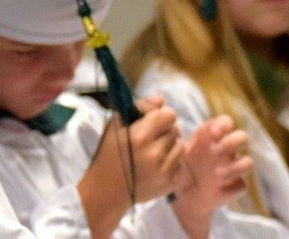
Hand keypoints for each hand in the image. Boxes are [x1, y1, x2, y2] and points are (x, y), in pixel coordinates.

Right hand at [77, 96, 183, 238]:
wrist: (107, 191)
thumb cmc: (109, 154)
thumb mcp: (115, 126)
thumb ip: (139, 108)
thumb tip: (161, 99)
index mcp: (141, 136)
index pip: (169, 114)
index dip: (160, 115)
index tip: (150, 121)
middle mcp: (155, 153)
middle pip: (176, 129)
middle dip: (165, 130)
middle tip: (151, 137)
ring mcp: (164, 170)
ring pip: (181, 146)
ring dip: (170, 145)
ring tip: (154, 151)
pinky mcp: (170, 183)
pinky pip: (180, 163)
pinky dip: (171, 162)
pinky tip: (156, 165)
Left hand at [170, 115, 252, 238]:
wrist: (182, 195)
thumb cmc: (180, 167)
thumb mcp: (177, 153)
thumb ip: (177, 143)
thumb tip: (175, 136)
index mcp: (212, 137)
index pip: (226, 121)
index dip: (224, 124)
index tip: (213, 134)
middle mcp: (225, 150)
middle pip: (243, 137)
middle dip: (234, 141)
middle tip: (217, 151)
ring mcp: (232, 168)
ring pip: (248, 162)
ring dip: (236, 167)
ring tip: (217, 174)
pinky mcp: (235, 187)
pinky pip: (242, 185)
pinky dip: (232, 188)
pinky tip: (218, 189)